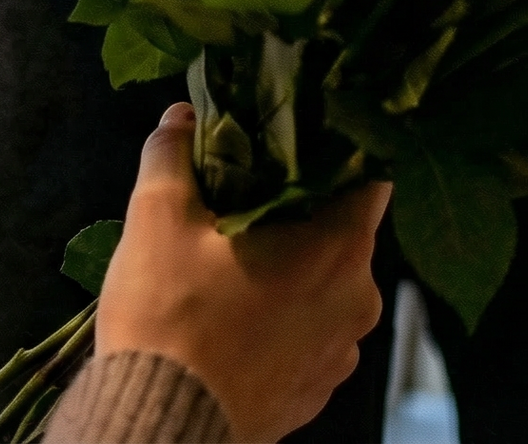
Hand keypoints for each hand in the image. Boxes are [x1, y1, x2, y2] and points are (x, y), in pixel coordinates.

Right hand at [99, 106, 389, 443]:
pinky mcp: (315, 393)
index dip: (335, 143)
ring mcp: (340, 355)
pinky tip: (235, 303)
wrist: (161, 431)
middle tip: (246, 182)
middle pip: (344, 227)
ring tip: (232, 247)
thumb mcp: (159, 215)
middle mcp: (357, 302)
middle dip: (298, 201)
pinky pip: (310, 329)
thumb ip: (173, 153)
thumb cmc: (170, 315)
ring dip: (290, 260)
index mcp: (339, 250)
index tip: (297, 128)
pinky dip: (282, 309)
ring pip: (326, 281)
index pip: (368, 174)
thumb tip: (182, 115)